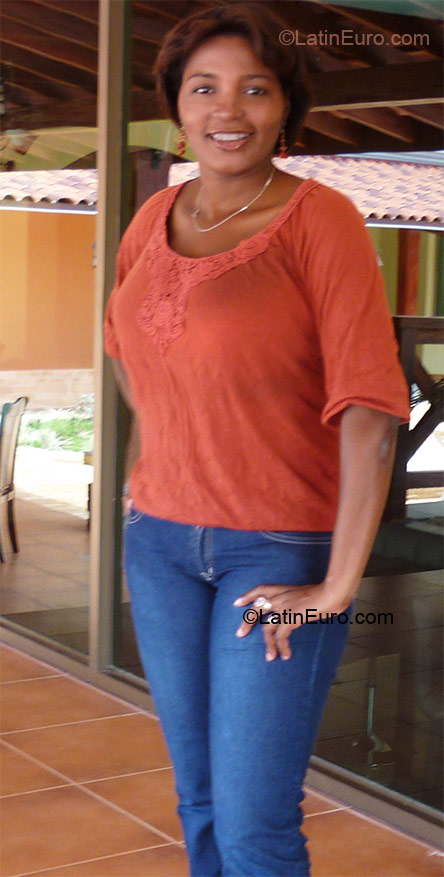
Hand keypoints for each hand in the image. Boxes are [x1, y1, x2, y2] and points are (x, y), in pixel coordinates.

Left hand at [233, 583, 349, 661]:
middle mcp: (281, 597)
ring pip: (267, 627)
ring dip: (268, 644)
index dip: (248, 596)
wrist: (333, 592)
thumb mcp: (308, 595)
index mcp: (285, 590)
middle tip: (240, 634)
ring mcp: (285, 607)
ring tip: (269, 657)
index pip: (261, 589)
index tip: (238, 603)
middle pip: (257, 608)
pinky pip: (281, 635)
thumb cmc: (327, 592)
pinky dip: (281, 647)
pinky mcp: (291, 617)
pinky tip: (285, 655)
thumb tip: (300, 611)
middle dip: (247, 621)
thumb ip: (299, 601)